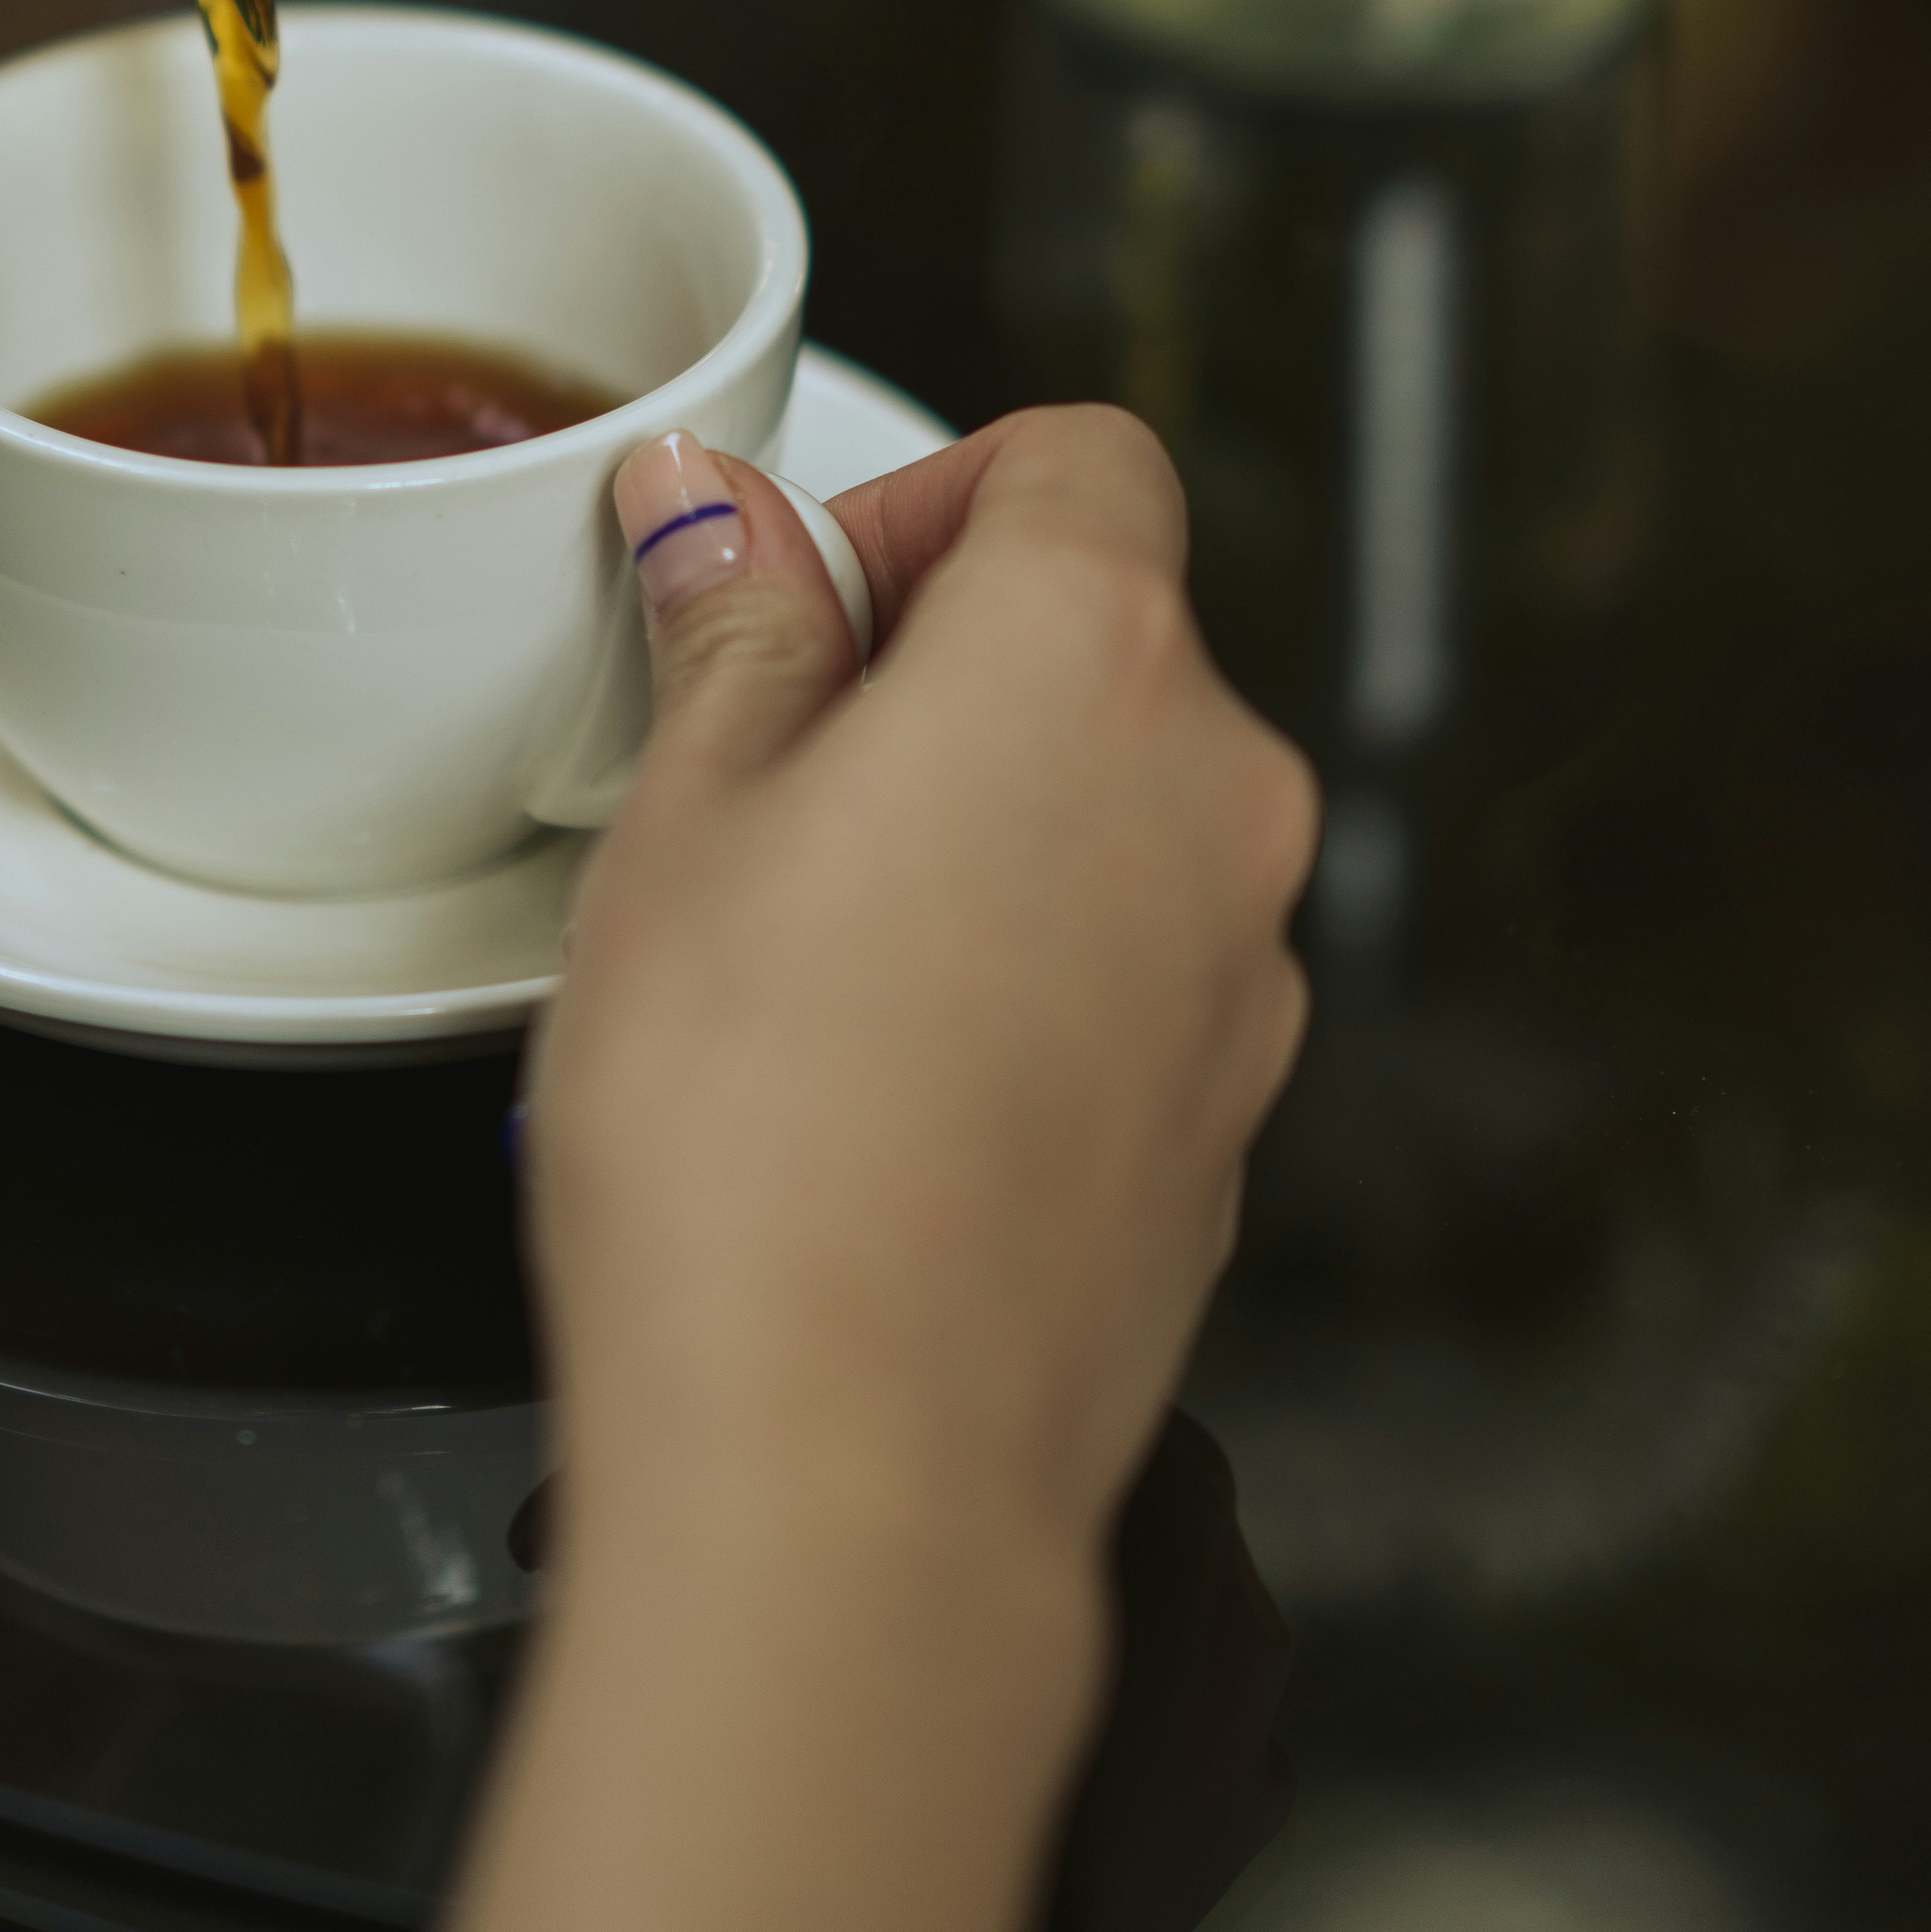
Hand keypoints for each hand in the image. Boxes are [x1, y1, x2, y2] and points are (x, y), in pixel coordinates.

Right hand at [375, 407, 1312, 1931]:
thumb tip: (721, 515)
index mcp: (1094, 666)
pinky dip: (1024, 974)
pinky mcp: (1225, 1127)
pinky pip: (1131, 974)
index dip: (933, 495)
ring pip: (1116, 817)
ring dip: (981, 829)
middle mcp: (1220, 802)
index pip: (1081, 460)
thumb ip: (737, 631)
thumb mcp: (685, 818)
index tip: (810, 590)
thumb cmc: (749, 1143)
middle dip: (939, 670)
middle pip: (1105, 639)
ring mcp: (1245, 980)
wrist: (849, 1471)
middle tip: (760, 770)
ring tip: (797, 945)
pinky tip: (874, 1077)